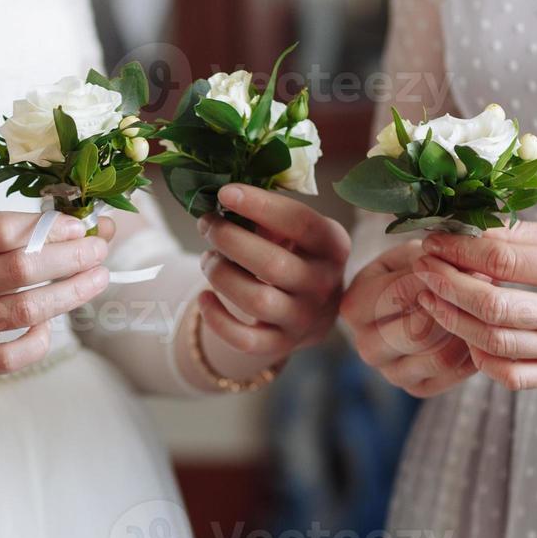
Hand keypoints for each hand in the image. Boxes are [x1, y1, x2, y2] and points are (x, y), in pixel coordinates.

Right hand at [0, 212, 112, 376]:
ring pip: (25, 310)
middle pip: (19, 269)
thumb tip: (99, 227)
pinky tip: (49, 323)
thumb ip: (26, 232)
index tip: (78, 227)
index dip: (47, 228)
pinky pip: (15, 355)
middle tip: (98, 251)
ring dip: (71, 293)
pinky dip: (41, 339)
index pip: (1, 231)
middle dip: (70, 258)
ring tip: (97, 279)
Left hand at [194, 184, 349, 362]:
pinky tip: (203, 298)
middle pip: (272, 264)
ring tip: (208, 260)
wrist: (313, 312)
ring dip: (221, 275)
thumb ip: (271, 216)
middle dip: (229, 240)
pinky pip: (244, 340)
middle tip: (206, 225)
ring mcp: (304, 318)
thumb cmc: (296, 256)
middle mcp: (324, 284)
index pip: (300, 222)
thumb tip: (226, 200)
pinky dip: (217, 319)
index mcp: (332, 246)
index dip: (260, 205)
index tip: (225, 193)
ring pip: (256, 300)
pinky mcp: (282, 344)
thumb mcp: (298, 233)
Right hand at [339, 240, 476, 397]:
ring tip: (482, 309)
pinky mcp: (417, 388)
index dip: (437, 278)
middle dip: (454, 309)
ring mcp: (391, 373)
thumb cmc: (410, 271)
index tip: (466, 264)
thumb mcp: (412, 254)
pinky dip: (473, 351)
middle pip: (417, 332)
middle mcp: (366, 346)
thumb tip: (464, 269)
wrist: (409, 305)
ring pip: (440, 357)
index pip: (398, 294)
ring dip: (467, 331)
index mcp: (354, 307)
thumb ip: (431, 258)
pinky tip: (478, 330)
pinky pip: (454, 373)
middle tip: (481, 290)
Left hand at [411, 219, 536, 390]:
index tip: (434, 242)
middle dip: (446, 286)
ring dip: (453, 321)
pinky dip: (481, 358)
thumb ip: (528, 236)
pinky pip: (513, 376)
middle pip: (492, 308)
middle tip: (422, 268)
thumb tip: (470, 232)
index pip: (504, 263)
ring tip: (431, 298)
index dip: (459, 252)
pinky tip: (467, 335)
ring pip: (495, 345)